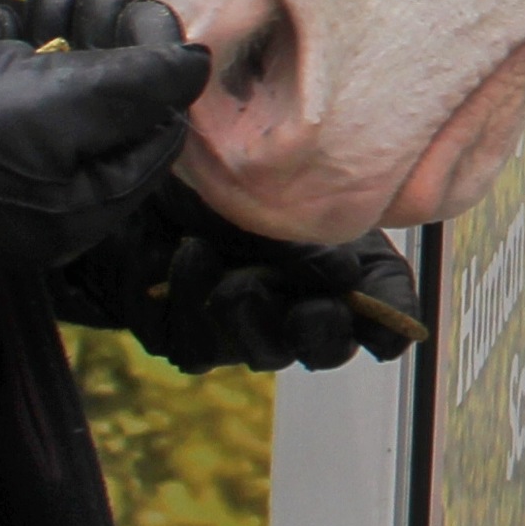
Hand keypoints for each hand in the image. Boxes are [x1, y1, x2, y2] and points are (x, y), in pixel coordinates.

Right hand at [0, 0, 211, 277]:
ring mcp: (6, 154)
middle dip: (109, 32)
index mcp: (93, 198)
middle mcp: (54, 184)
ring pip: (55, 76)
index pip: (156, 121)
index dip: (159, 59)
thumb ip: (148, 82)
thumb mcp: (80, 103)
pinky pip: (5, 78)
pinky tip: (10, 16)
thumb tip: (197, 64)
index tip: (147, 10)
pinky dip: (13, 38)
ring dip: (62, 22)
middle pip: (107, 96)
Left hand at [54, 182, 426, 371]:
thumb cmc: (220, 173)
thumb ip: (323, 237)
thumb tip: (347, 280)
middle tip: (311, 309)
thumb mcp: (285, 191)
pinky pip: (199, 344)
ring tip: (228, 266)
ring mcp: (242, 329)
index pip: (385, 314)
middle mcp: (296, 305)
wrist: (134, 174)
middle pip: (328, 347)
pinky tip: (184, 256)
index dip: (390, 323)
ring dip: (250, 308)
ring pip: (265, 352)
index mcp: (339, 267)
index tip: (386, 326)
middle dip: (321, 331)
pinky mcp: (186, 338)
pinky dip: (192, 295)